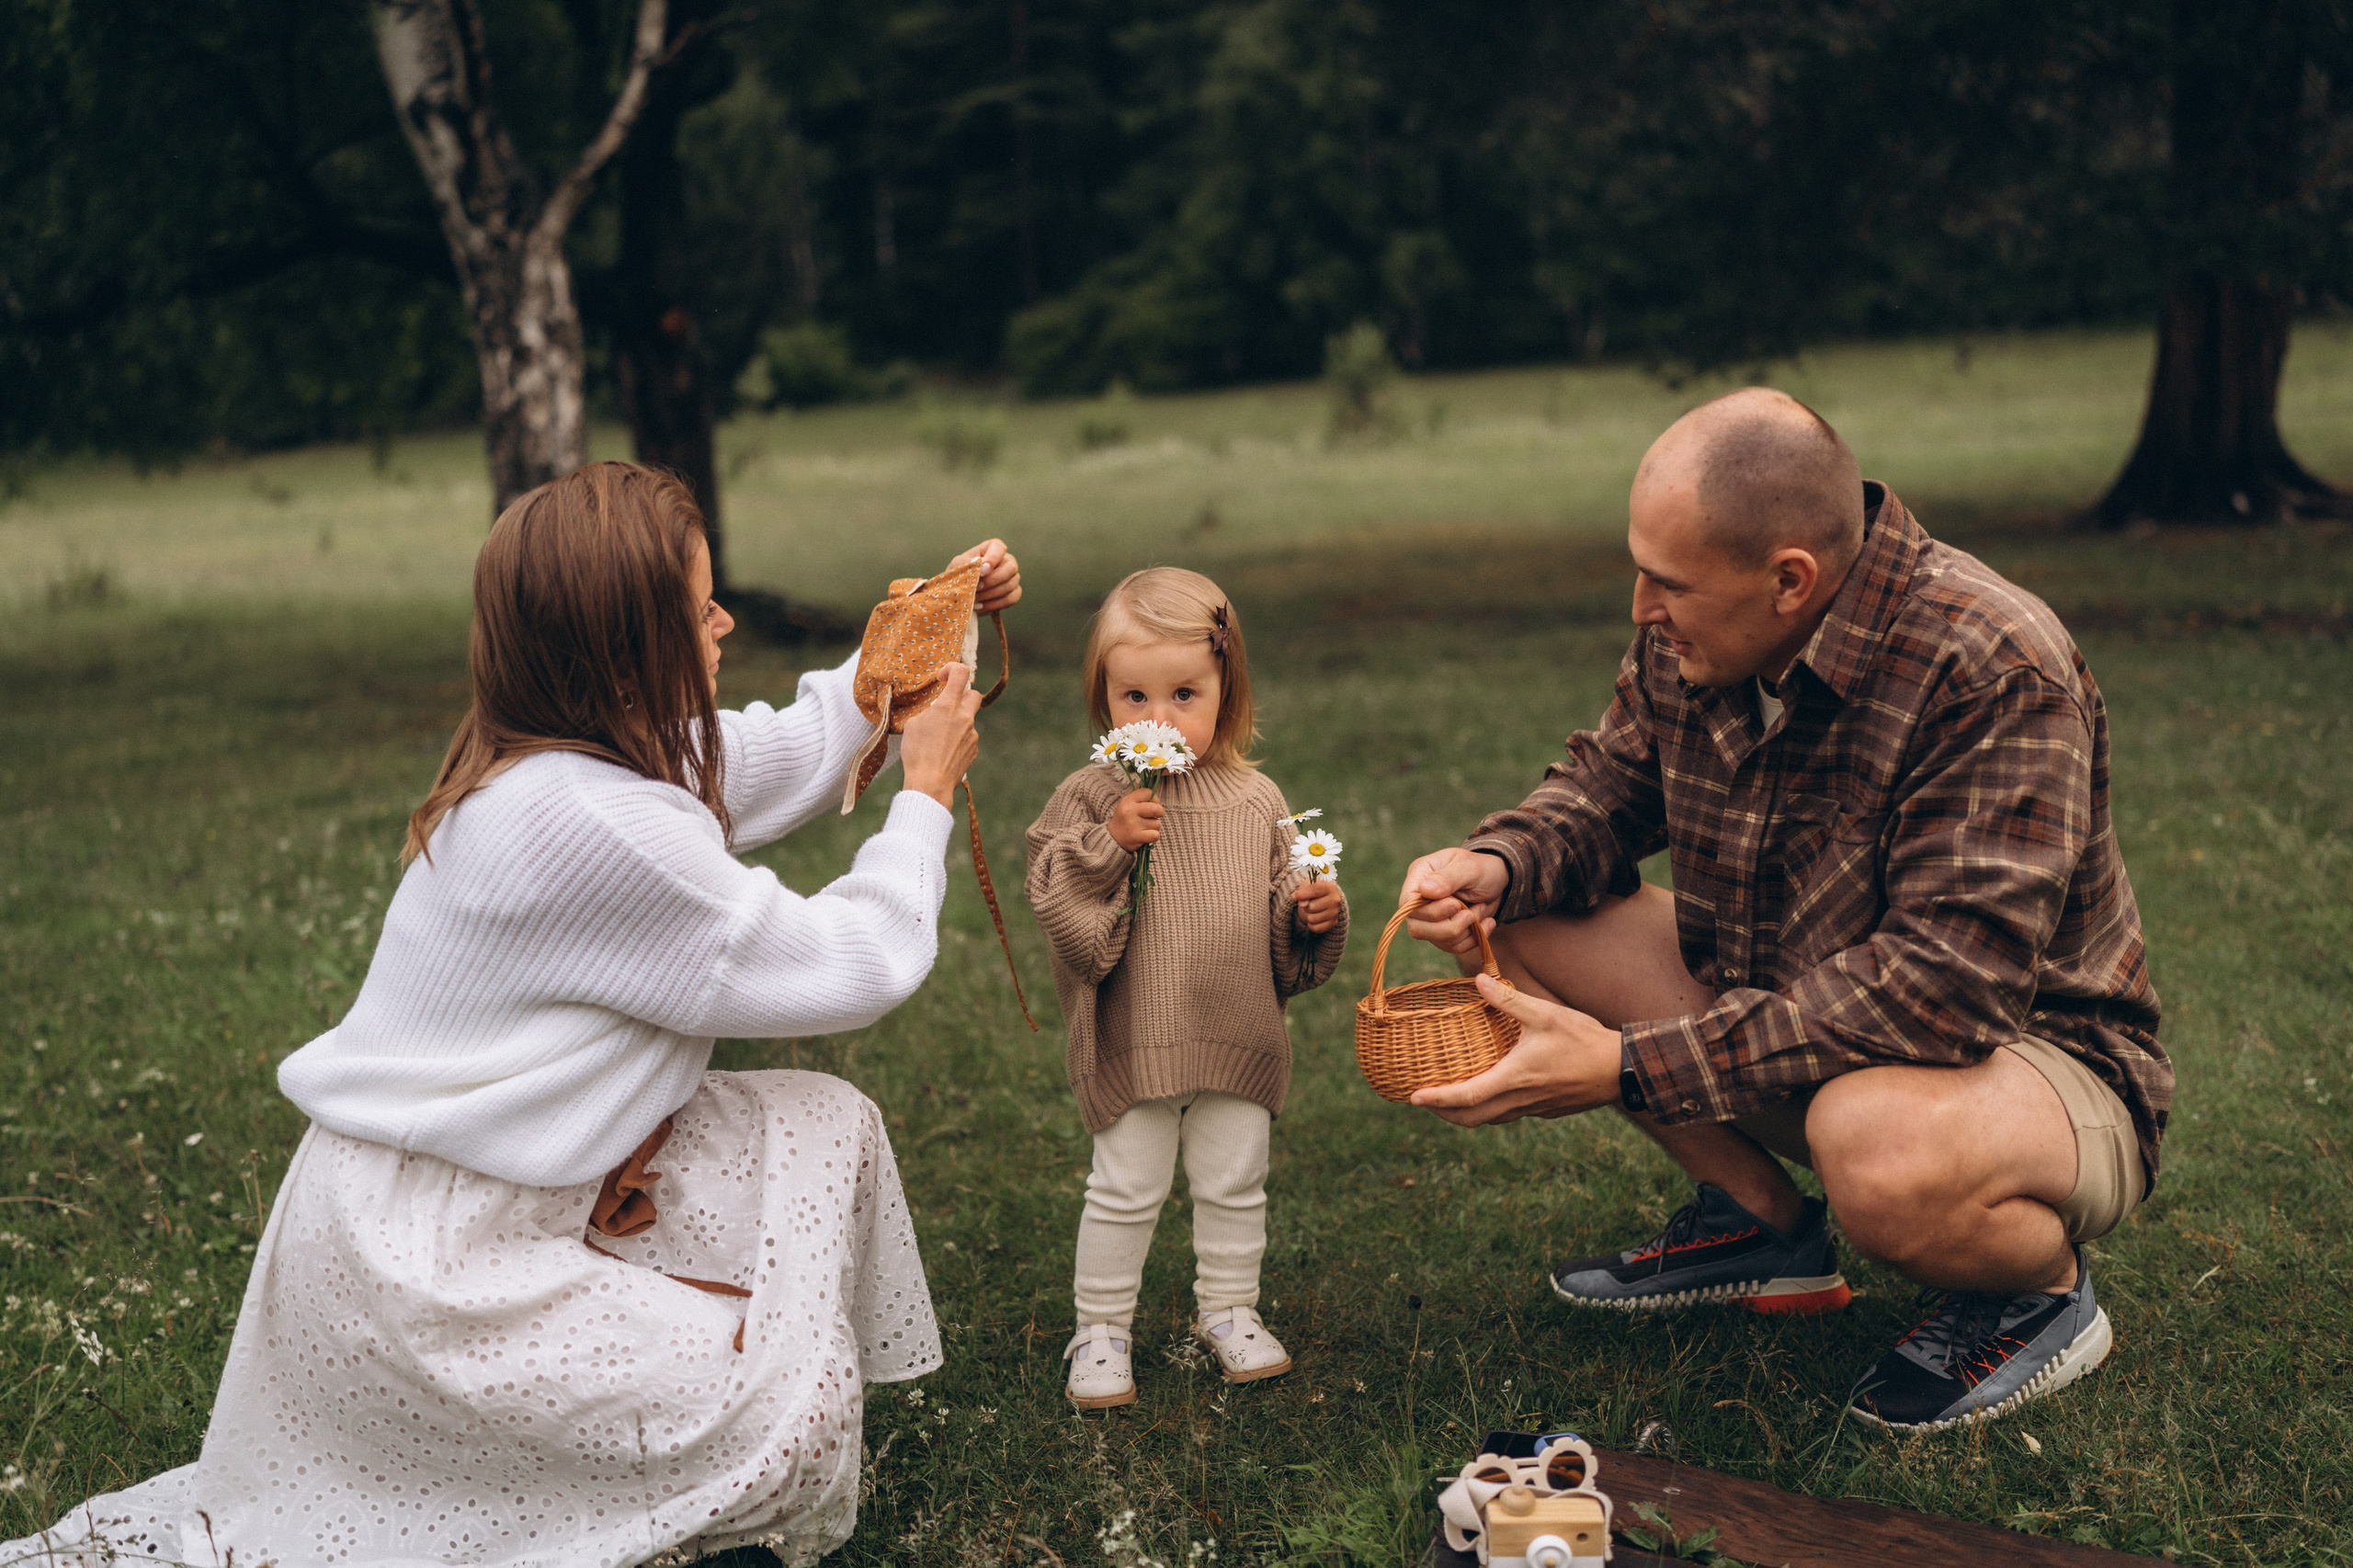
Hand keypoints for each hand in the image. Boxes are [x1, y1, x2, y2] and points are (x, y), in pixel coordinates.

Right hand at [899, 663, 981, 807]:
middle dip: (962, 695)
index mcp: (948, 707)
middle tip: (947, 706)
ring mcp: (972, 734)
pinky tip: (944, 751)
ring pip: (969, 719)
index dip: (952, 669)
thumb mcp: (914, 724)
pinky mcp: (974, 750)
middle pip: (974, 694)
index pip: (961, 673)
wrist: (930, 783)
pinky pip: (968, 737)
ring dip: (957, 722)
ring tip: (938, 738)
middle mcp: (965, 718)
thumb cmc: (917, 753)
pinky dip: (958, 739)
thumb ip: (929, 711)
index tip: (943, 678)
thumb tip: (936, 711)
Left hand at [952, 539, 1022, 612]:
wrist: (960, 593)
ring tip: (975, 598)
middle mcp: (1006, 561)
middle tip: (977, 587)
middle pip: (1011, 568)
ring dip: (990, 594)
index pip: (999, 547)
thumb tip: (982, 564)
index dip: (993, 558)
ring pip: (1010, 585)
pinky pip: (1011, 598)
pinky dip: (996, 604)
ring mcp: (1012, 577)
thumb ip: (969, 563)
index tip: (982, 571)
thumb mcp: (959, 565)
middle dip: (993, 580)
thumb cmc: (960, 574)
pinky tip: (982, 605)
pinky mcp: (1013, 593)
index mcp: (991, 549)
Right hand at [1105, 787, 1162, 851]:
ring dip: (1154, 827)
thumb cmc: (1126, 819)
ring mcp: (1132, 824)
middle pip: (1156, 808)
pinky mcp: (1136, 837)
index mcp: (1127, 800)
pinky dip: (1154, 836)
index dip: (1154, 799)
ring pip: (1157, 824)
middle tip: (1155, 816)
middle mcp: (1129, 811)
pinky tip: (1146, 835)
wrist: (1113, 837)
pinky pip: (1155, 835)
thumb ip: (1142, 799)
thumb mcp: (1128, 804)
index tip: (1152, 804)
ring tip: (1145, 827)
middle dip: (1160, 813)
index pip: (1148, 793)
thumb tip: (1157, 800)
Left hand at [1292, 877, 1342, 934]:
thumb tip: (1303, 903)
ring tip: (1312, 909)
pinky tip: (1315, 917)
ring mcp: (1335, 912)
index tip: (1294, 896)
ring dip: (1308, 915)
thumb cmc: (1313, 890)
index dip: (1302, 894)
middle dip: (1305, 906)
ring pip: (1312, 919)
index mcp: (1330, 886)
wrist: (1324, 897)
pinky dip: (1311, 924)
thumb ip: (1303, 892)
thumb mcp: (1307, 886)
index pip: (1315, 891)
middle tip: (1308, 902)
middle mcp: (1335, 900)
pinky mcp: (1333, 923)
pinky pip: (1315, 928)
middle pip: (1311, 907)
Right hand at [1398, 848, 1509, 956]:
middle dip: (1450, 926)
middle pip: (1418, 928)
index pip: (1408, 904)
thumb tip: (1424, 889)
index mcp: (1419, 877)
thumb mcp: (1468, 868)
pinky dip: (1473, 939)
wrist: (1499, 881)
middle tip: (1470, 913)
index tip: (1456, 904)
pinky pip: (1453, 946)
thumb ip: (1447, 878)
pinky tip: (1487, 923)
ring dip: (1466, 929)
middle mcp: (1419, 900)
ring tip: (1481, 908)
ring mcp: (1431, 918)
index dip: (1431, 911)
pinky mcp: (1445, 932)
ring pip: (1437, 940)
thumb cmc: (1482, 868)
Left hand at [1409, 976, 1623, 1125]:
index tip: (1413, 1098)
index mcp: (1514, 1078)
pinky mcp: (1545, 1110)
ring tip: (1448, 1098)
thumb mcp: (1545, 1014)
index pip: (1466, 1097)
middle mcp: (1520, 1100)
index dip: (1437, 1100)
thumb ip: (1508, 1000)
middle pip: (1471, 1118)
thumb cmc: (1584, 1040)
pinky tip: (1488, 1090)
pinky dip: (1488, 1109)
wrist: (1622, 1070)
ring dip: (1465, 1113)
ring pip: (1489, 1119)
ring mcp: (1533, 1109)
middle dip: (1443, 1113)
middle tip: (1422, 1100)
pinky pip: (1508, 1114)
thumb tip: (1478, 980)